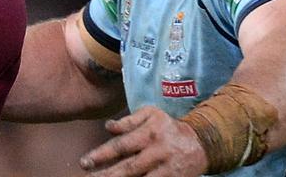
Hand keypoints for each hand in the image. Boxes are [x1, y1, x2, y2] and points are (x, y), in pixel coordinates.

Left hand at [80, 106, 207, 176]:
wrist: (200, 143)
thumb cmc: (168, 127)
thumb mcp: (151, 114)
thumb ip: (128, 121)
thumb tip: (108, 126)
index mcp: (150, 133)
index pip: (122, 145)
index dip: (101, 154)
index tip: (84, 162)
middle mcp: (157, 152)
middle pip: (128, 168)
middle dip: (106, 175)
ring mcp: (166, 170)